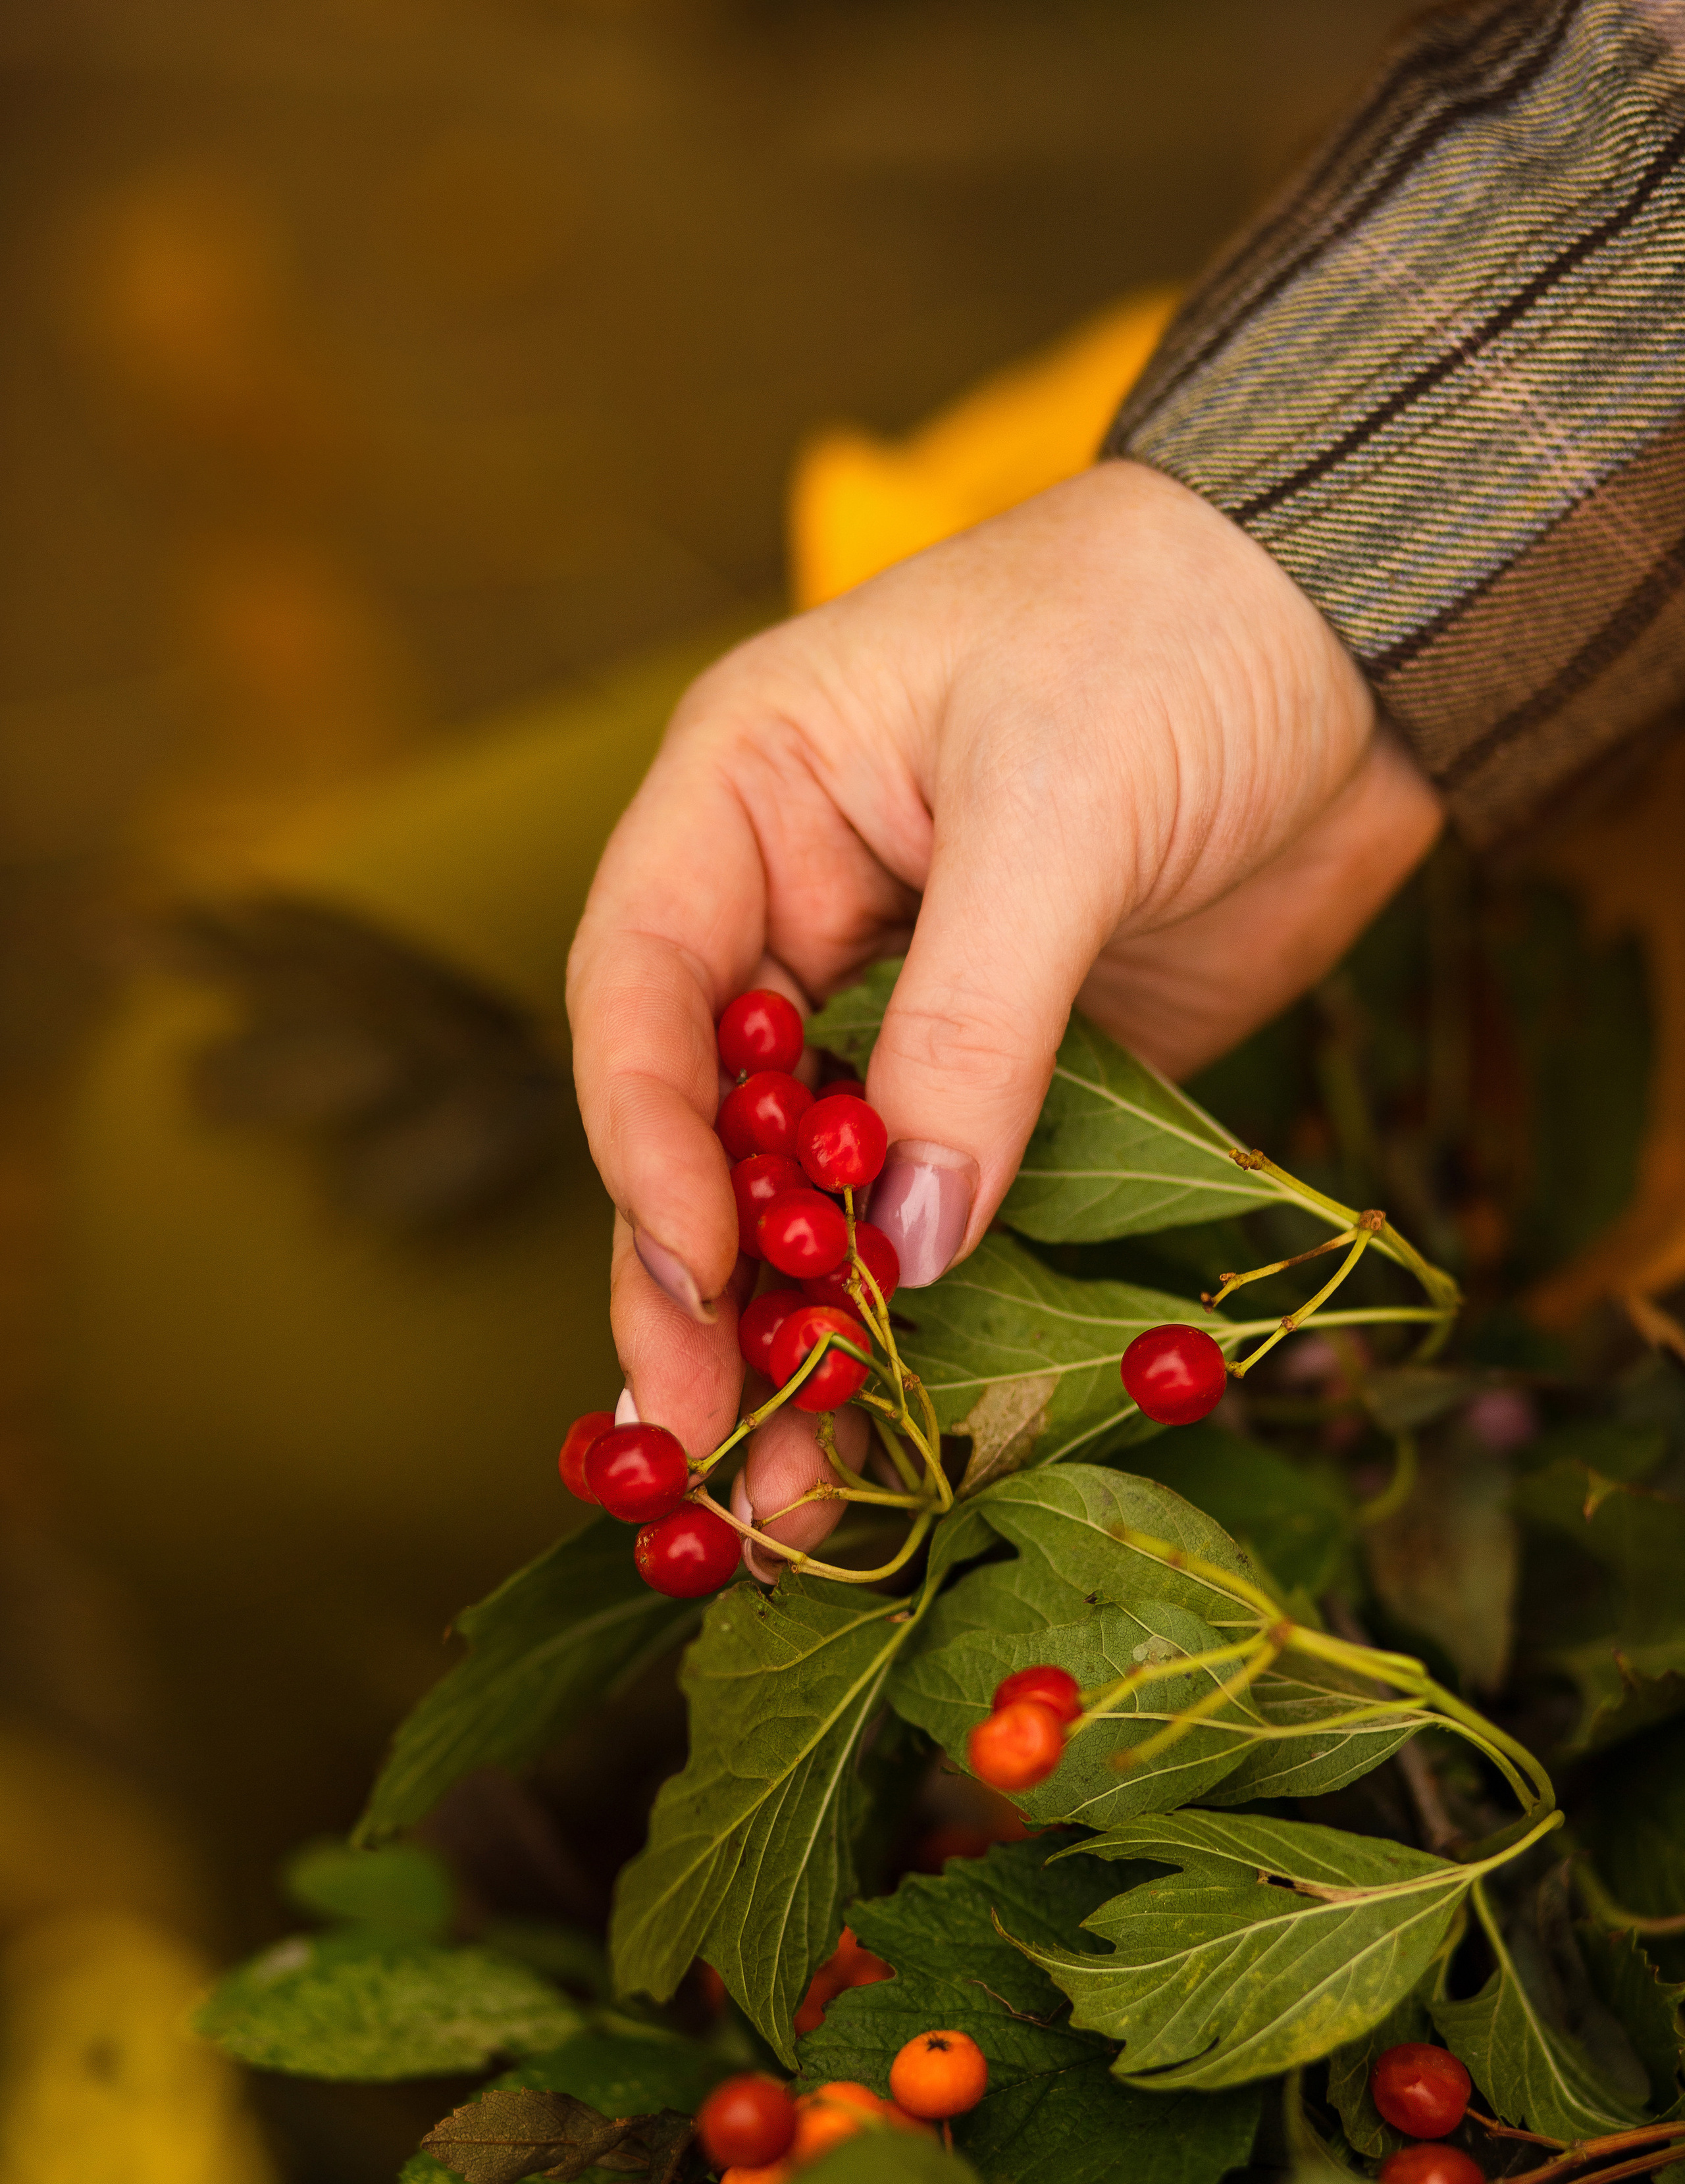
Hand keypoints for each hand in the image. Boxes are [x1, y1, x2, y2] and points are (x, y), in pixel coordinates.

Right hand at [567, 459, 1441, 1560]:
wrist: (1353, 626)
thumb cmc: (1176, 631)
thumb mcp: (1060, 801)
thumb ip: (974, 1021)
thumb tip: (909, 1245)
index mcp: (743, 805)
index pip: (642, 992)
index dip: (650, 1143)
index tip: (699, 1271)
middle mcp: (790, 924)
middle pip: (700, 1133)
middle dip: (697, 1297)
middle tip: (696, 1451)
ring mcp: (894, 1012)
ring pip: (805, 1202)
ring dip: (794, 1342)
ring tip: (781, 1501)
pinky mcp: (1002, 1081)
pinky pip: (935, 1214)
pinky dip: (913, 1321)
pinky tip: (892, 1426)